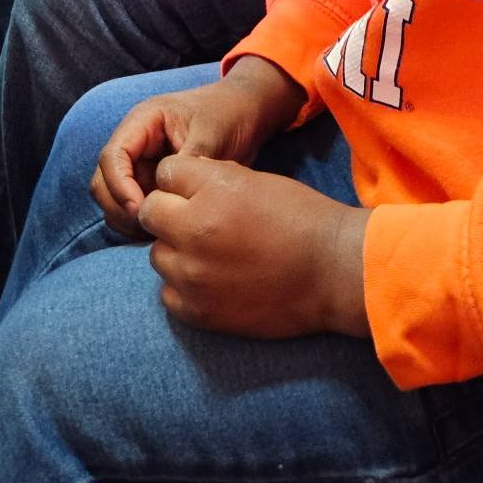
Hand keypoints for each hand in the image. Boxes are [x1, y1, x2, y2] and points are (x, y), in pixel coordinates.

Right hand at [91, 58, 303, 235]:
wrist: (246, 114)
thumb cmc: (227, 113)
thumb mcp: (210, 133)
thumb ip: (188, 160)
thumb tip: (169, 195)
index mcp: (143, 122)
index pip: (112, 156)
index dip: (119, 186)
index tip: (141, 209)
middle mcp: (135, 145)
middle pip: (104, 182)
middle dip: (120, 208)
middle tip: (151, 226)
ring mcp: (141, 166)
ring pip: (114, 200)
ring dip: (128, 220)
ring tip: (159, 231)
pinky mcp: (151, 184)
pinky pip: (133, 209)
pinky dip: (140, 224)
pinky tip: (164, 232)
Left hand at [138, 153, 369, 337]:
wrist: (331, 270)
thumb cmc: (302, 218)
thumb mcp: (255, 180)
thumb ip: (211, 180)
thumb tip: (179, 184)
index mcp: (213, 188)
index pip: (165, 173)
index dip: (180, 180)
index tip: (195, 189)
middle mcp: (195, 229)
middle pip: (150, 212)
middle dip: (169, 212)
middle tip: (196, 221)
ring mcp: (193, 274)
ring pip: (157, 254)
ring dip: (176, 250)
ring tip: (209, 253)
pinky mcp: (198, 310)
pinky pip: (167, 293)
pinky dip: (183, 286)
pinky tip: (211, 281)